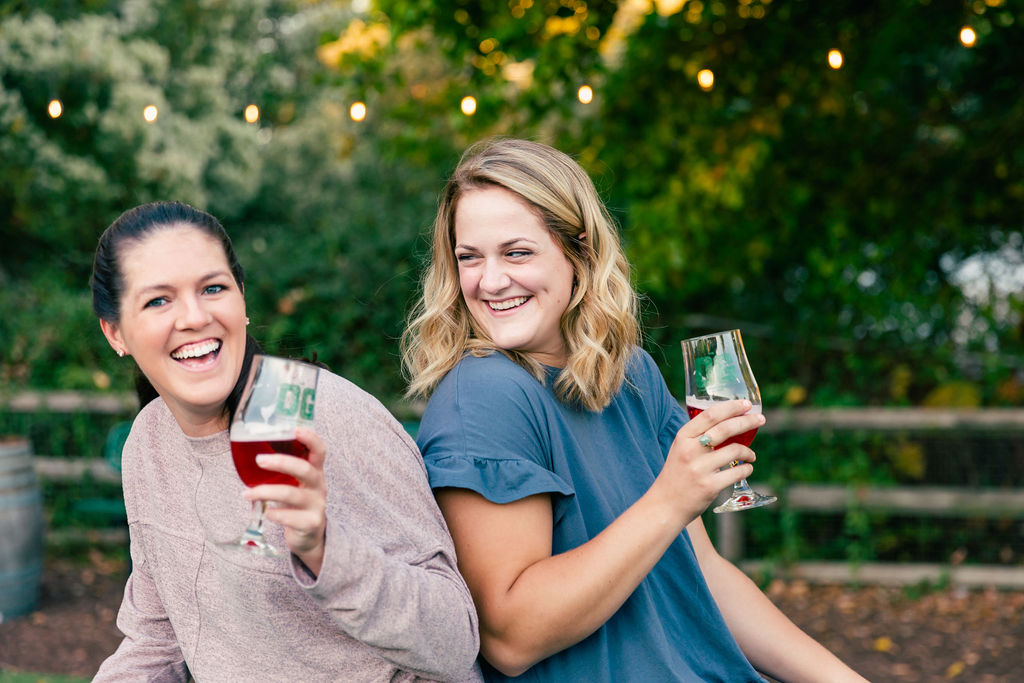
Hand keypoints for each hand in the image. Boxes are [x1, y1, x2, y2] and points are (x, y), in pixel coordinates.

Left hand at [244, 426, 327, 573]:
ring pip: (292, 494)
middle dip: (282, 462)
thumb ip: (283, 470)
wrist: (310, 535)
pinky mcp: (310, 523)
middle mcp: (319, 486)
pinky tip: (266, 512)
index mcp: (316, 472)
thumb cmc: (297, 502)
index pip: (319, 450)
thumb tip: (249, 449)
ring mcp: (316, 505)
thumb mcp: (296, 483)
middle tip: (259, 460)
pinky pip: (291, 518)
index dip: (310, 438)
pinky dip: (275, 513)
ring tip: (247, 493)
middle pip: (305, 469)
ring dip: (266, 492)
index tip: (295, 429)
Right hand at [656, 399, 764, 521]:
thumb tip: (729, 421)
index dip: (731, 407)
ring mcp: (699, 469)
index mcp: (683, 437)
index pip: (710, 415)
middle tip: (761, 419)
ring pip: (735, 451)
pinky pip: (737, 472)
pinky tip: (746, 468)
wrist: (665, 504)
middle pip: (725, 429)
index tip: (746, 404)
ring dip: (749, 452)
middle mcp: (690, 450)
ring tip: (751, 455)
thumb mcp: (680, 449)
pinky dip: (747, 468)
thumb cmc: (677, 474)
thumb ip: (698, 436)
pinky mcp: (709, 486)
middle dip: (747, 422)